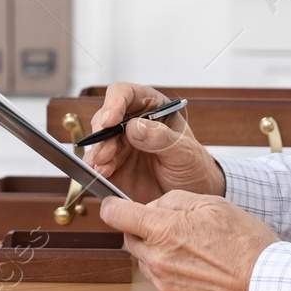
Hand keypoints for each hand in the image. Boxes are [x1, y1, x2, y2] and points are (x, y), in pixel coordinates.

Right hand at [83, 82, 224, 201]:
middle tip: (106, 153)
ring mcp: (121, 144)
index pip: (126, 94)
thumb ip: (161, 138)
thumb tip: (134, 127)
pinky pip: (97, 163)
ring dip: (98, 153)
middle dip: (103, 134)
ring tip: (104, 169)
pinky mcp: (114, 165)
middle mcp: (132, 122)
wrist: (193, 196)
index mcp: (152, 108)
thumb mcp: (185, 152)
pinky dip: (96, 168)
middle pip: (106, 117)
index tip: (111, 120)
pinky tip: (101, 175)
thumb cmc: (194, 167)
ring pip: (98, 140)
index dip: (115, 103)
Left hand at [99, 191, 277, 290]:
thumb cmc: (248, 246)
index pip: (116, 215)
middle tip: (174, 227)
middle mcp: (158, 261)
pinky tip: (197, 268)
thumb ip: (174, 201)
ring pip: (146, 262)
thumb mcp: (212, 204)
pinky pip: (161, 282)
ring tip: (193, 249)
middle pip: (130, 239)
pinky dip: (172, 273)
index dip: (113, 206)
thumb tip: (153, 205)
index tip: (115, 205)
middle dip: (144, 230)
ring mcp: (165, 286)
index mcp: (164, 232)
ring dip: (159, 253)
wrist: (269, 286)